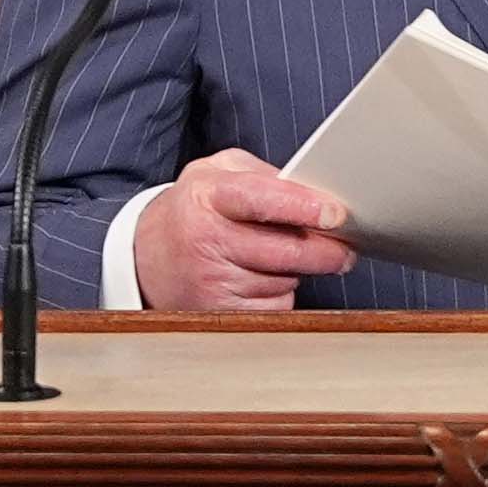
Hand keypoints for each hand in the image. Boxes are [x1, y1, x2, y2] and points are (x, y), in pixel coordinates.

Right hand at [131, 149, 356, 312]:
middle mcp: (208, 239)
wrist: (144, 259)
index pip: (262, 199)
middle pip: (285, 250)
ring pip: (284, 280)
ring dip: (297, 271)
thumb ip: (262, 172)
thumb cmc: (192, 211)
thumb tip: (311, 191)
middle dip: (325, 250)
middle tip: (343, 247)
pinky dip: (279, 295)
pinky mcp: (219, 314)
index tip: (335, 213)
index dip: (303, 207)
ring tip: (277, 256)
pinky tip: (262, 280)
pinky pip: (273, 308)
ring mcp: (213, 281)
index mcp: (209, 195)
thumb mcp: (216, 172)